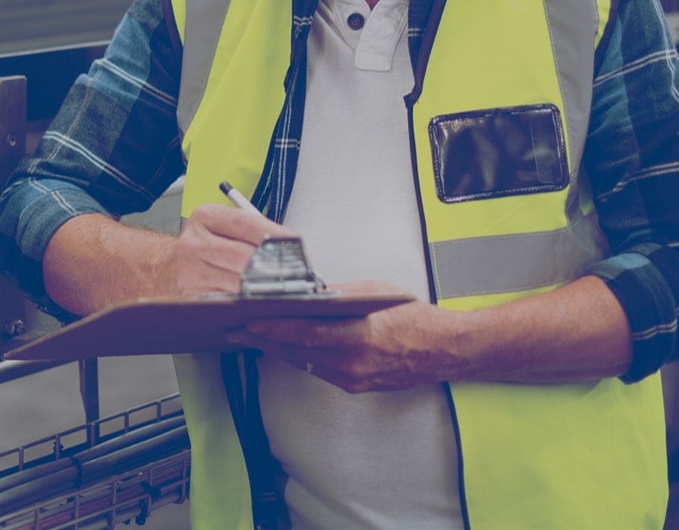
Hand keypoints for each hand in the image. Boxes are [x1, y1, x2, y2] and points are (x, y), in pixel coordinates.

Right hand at [167, 203, 297, 296]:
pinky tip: (258, 299)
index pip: (245, 223)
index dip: (274, 235)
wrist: (163, 268)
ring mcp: (191, 272)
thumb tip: (288, 244)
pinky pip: (229, 300)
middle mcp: (194, 243)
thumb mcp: (219, 226)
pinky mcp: (193, 296)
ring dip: (263, 287)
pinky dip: (247, 301)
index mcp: (204, 217)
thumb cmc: (201, 246)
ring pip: (239, 282)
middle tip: (294, 272)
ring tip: (280, 287)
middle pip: (243, 257)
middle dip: (272, 267)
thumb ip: (250, 231)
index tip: (295, 244)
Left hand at [229, 280, 464, 392]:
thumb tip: (308, 292)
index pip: (304, 333)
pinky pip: (318, 369)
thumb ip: (340, 295)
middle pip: (297, 351)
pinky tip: (284, 346)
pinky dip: (299, 356)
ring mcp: (352, 378)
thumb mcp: (375, 292)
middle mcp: (352, 363)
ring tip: (251, 335)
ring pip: (304, 361)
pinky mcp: (354, 385)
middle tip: (236, 329)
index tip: (249, 322)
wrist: (442, 350)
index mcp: (358, 337)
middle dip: (263, 339)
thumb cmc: (413, 317)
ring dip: (277, 348)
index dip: (273, 328)